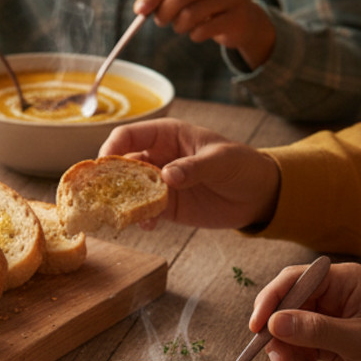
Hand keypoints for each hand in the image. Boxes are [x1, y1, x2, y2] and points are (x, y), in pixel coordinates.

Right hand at [98, 118, 280, 229]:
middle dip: (107, 180)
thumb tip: (167, 176)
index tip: (103, 165)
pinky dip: (139, 219)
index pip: (128, 136)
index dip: (111, 148)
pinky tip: (147, 226)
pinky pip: (143, 211)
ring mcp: (158, 183)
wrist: (258, 195)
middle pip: (120, 165)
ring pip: (127, 190)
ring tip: (122, 216)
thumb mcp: (221, 161)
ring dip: (121, 202)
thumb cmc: (242, 165)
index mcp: (165, 135)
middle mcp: (156, 157)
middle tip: (101, 196)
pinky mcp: (165, 206)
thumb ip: (194, 167)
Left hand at [135, 0, 275, 68]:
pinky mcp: (238, 16)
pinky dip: (194, 35)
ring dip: (179, 25)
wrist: (243, 18)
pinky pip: (202, 31)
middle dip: (163, 12)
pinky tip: (200, 31)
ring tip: (183, 25)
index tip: (139, 11)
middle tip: (160, 21)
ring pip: (190, 14)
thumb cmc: (206, 2)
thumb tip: (141, 8)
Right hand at [253, 262, 360, 360]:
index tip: (257, 326)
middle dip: (280, 340)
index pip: (294, 281)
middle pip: (285, 311)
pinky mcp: (325, 342)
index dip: (271, 301)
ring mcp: (327, 320)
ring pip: (287, 335)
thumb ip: (315, 330)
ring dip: (290, 360)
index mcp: (343, 282)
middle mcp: (331, 297)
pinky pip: (299, 352)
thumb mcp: (360, 340)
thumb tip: (274, 322)